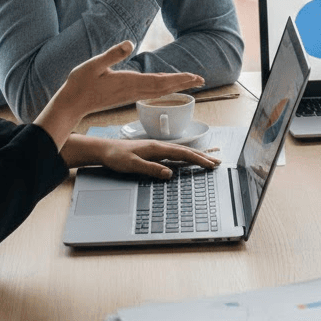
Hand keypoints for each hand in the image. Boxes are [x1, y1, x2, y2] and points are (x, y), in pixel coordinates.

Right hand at [35, 41, 203, 148]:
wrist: (71, 104)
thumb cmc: (80, 83)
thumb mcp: (94, 64)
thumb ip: (112, 54)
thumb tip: (130, 42)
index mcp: (129, 82)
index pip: (161, 81)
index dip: (179, 79)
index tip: (195, 78)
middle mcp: (133, 90)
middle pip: (164, 87)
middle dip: (183, 82)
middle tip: (201, 80)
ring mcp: (130, 94)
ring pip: (159, 91)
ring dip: (176, 86)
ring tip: (190, 82)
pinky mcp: (126, 95)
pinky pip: (150, 92)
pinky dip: (163, 89)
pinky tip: (166, 87)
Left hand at [61, 134, 219, 179]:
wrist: (103, 150)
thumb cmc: (116, 157)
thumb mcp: (132, 165)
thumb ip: (151, 169)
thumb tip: (170, 173)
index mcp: (156, 148)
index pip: (182, 153)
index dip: (198, 159)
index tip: (210, 165)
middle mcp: (159, 147)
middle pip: (186, 151)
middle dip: (203, 156)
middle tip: (217, 162)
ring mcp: (157, 149)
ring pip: (181, 152)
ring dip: (196, 156)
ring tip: (209, 160)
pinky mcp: (153, 153)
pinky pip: (174, 154)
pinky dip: (185, 157)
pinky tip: (188, 160)